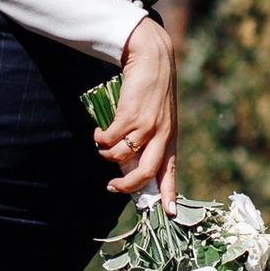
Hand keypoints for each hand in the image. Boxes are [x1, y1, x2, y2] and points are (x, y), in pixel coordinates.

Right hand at [95, 15, 176, 201]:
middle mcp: (161, 134)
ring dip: (106, 155)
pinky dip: (100, 139)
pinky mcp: (130, 115)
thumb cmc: (153, 88)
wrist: (152, 57)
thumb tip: (130, 164)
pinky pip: (109, 139)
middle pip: (145, 173)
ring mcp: (146, 126)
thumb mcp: (159, 116)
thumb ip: (151, 138)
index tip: (169, 213)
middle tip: (112, 187)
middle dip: (126, 186)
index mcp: (170, 136)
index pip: (170, 171)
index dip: (170, 193)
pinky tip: (99, 132)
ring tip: (101, 146)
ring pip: (121, 157)